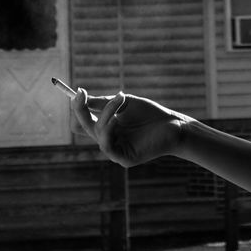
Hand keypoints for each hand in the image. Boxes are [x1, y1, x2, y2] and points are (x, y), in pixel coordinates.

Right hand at [70, 89, 190, 167]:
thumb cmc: (149, 114)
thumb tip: (81, 96)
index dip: (79, 107)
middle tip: (82, 94)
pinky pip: (107, 145)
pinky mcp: (123, 159)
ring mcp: (115, 150)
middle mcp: (108, 139)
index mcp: (106, 127)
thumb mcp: (124, 103)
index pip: (84, 120)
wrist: (172, 124)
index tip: (79, 91)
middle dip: (82, 109)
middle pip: (84, 127)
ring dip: (107, 113)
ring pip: (98, 133)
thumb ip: (103, 102)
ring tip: (120, 100)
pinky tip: (116, 119)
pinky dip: (109, 130)